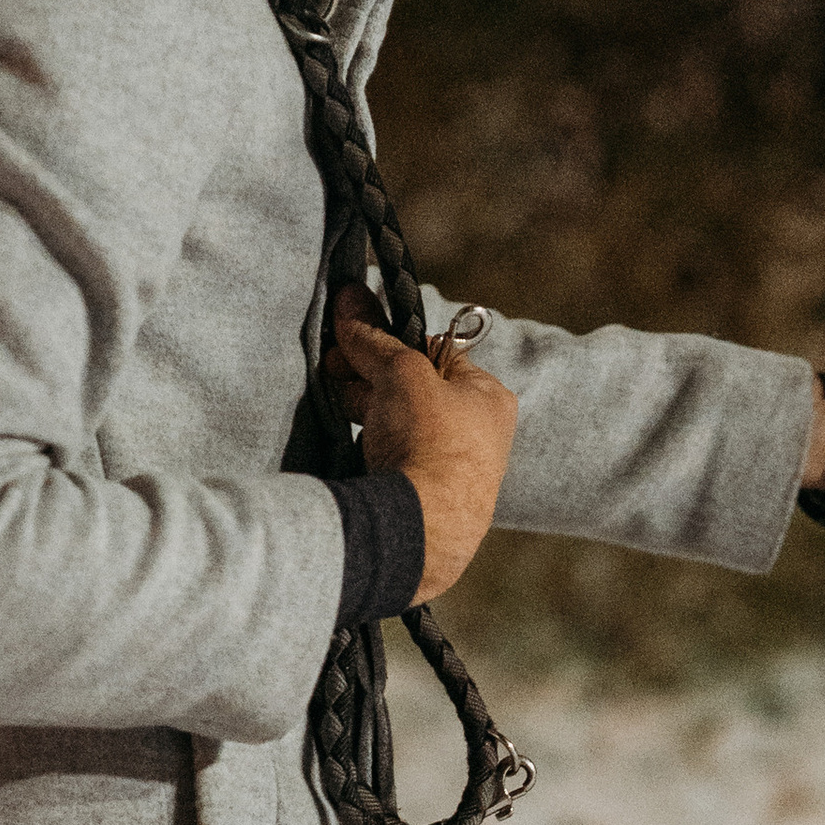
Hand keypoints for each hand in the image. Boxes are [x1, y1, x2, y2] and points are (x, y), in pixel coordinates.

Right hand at [326, 284, 519, 598]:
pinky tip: (348, 446)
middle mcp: (481, 436)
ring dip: (365, 412)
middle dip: (369, 379)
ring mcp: (456, 474)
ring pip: (399, 427)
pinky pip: (393, 461)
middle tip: (334, 370)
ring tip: (335, 403)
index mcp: (490, 399)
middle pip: (414, 391)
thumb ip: (374, 338)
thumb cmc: (430, 442)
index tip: (353, 342)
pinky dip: (370, 449)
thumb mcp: (401, 374)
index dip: (391, 347)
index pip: (435, 354)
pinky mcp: (428, 504)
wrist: (422, 528)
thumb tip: (350, 295)